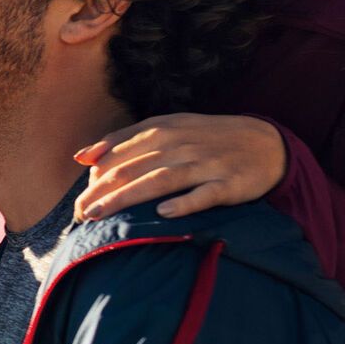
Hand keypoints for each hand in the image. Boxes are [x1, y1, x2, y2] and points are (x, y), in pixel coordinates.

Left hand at [73, 114, 286, 222]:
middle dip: (101, 192)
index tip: (77, 203)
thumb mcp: (167, 128)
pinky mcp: (229, 183)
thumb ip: (123, 140)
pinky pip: (203, 194)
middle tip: (79, 215)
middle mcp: (181, 144)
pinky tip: (163, 213)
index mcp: (162, 130)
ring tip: (100, 215)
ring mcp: (205, 163)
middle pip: (132, 168)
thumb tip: (81, 157)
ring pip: (160, 180)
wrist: (267, 143)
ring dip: (127, 197)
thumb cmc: (206, 138)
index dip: (95, 179)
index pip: (119, 153)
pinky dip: (184, 202)